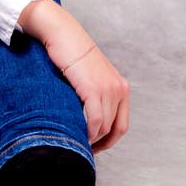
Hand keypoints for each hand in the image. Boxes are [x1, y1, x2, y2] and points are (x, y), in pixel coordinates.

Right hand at [18, 0, 129, 150]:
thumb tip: (86, 118)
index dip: (109, 141)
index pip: (121, 125)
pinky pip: (95, 121)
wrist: (63, 35)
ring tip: (76, 142)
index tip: (94, 147)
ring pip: (104, 128)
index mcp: (121, 88)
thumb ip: (94, 94)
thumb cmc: (70, 55)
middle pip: (114, 129)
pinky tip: (76, 134)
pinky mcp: (94, 90)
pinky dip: (87, 133)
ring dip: (91, 139)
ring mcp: (109, 90)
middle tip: (83, 150)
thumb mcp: (90, 76)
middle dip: (100, 144)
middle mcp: (119, 89)